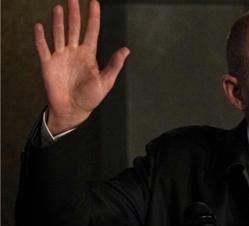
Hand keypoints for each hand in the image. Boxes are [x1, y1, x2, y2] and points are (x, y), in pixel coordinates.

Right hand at [34, 0, 128, 133]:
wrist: (73, 110)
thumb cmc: (91, 97)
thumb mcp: (106, 82)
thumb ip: (114, 65)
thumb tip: (126, 50)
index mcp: (89, 54)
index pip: (91, 31)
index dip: (93, 17)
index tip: (94, 2)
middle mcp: (74, 52)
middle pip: (74, 28)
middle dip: (74, 13)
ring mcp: (61, 57)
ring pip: (59, 34)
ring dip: (58, 21)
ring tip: (59, 8)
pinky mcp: (49, 64)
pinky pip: (43, 48)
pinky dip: (41, 38)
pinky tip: (39, 26)